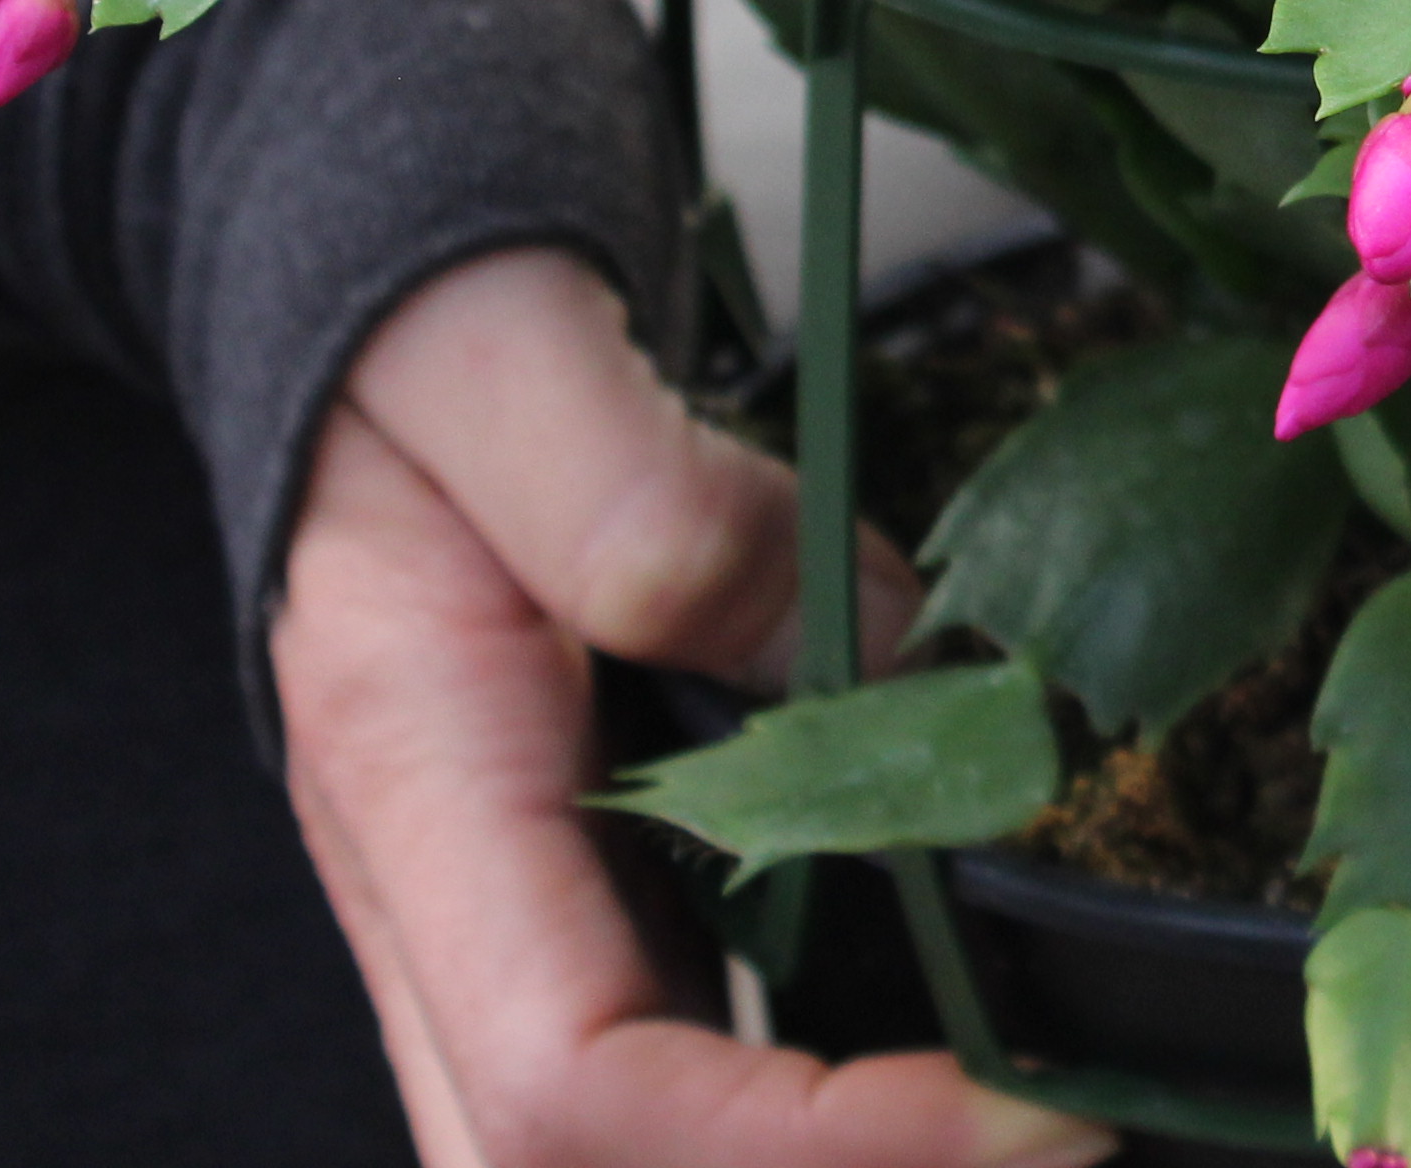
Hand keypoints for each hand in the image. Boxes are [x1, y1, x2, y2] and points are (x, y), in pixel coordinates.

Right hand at [273, 248, 1112, 1167]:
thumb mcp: (515, 358)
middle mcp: (437, 909)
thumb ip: (656, 498)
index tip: (1014, 1100)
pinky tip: (956, 1051)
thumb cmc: (415, 331)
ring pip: (610, 1156)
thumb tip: (874, 662)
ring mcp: (497, 925)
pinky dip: (802, 1106)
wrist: (362, 327)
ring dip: (811, 1162)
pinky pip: (659, 1071)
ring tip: (1022, 1116)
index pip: (570, 1086)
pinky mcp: (570, 900)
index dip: (798, 1141)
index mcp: (413, 789)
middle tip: (1048, 1132)